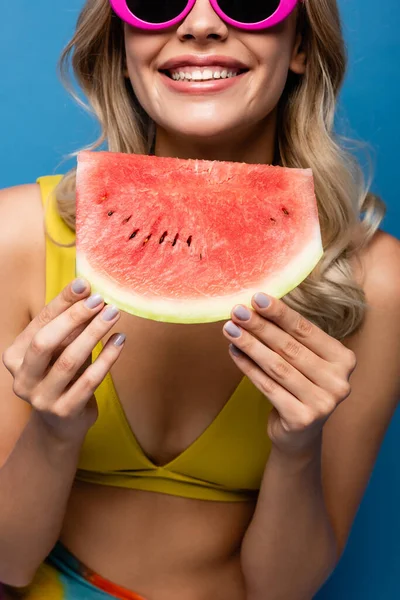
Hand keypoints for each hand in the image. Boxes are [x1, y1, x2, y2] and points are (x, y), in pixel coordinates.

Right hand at [2, 279, 125, 443]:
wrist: (62, 423)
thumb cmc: (62, 375)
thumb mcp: (61, 349)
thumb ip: (69, 326)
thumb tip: (89, 291)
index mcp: (15, 356)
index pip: (39, 323)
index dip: (62, 302)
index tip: (84, 284)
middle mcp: (22, 378)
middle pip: (46, 342)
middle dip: (74, 318)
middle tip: (100, 301)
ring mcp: (41, 398)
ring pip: (69, 361)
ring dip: (94, 334)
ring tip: (114, 315)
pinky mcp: (64, 411)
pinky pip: (89, 381)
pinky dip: (107, 358)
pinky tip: (120, 340)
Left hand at [222, 293, 356, 456]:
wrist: (299, 435)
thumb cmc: (299, 387)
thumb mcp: (304, 360)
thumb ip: (290, 337)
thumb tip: (256, 306)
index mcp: (344, 359)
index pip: (306, 330)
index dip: (280, 313)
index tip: (257, 297)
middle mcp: (338, 381)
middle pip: (290, 348)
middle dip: (260, 327)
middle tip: (237, 311)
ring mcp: (323, 402)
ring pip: (277, 366)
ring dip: (250, 345)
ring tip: (230, 329)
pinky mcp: (302, 419)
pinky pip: (268, 386)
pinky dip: (248, 367)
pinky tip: (234, 352)